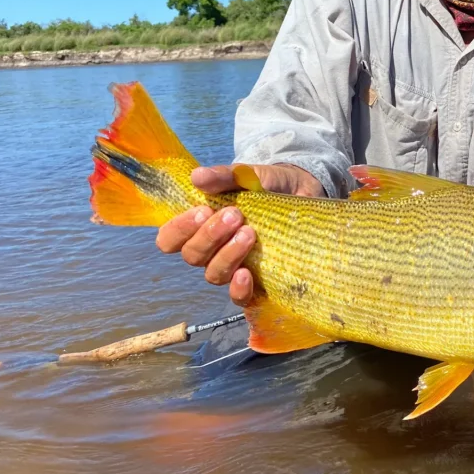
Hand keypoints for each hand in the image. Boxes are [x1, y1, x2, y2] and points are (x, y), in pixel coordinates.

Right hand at [155, 163, 324, 306]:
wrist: (304, 194)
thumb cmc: (268, 186)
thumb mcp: (249, 176)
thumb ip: (224, 177)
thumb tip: (197, 177)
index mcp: (200, 226)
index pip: (169, 240)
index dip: (178, 229)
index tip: (202, 210)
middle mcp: (212, 251)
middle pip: (193, 256)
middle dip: (210, 236)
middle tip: (235, 214)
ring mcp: (233, 267)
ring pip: (214, 274)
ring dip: (228, 254)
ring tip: (249, 233)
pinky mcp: (258, 281)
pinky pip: (239, 298)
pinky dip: (238, 289)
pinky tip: (247, 273)